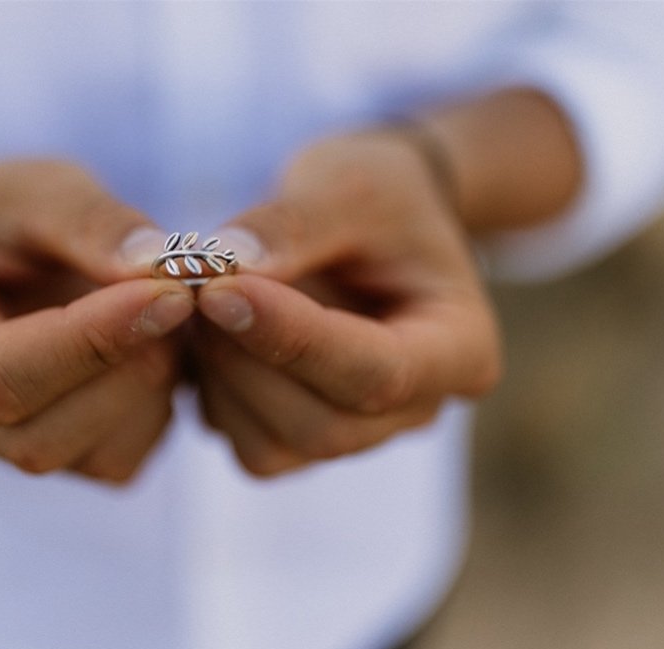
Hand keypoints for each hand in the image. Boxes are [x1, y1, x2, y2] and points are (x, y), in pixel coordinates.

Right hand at [0, 160, 191, 482]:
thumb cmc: (5, 212)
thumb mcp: (38, 187)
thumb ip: (91, 220)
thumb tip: (158, 265)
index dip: (89, 346)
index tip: (169, 294)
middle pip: (38, 435)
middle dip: (128, 370)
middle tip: (180, 298)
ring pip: (89, 456)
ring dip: (152, 389)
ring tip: (168, 315)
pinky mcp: (51, 452)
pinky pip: (119, 460)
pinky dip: (157, 409)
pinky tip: (158, 348)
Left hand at [191, 132, 500, 476]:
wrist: (378, 217)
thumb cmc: (382, 195)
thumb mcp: (350, 184)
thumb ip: (293, 223)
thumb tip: (224, 266)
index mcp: (462, 349)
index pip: (381, 373)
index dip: (296, 341)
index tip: (221, 290)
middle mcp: (419, 407)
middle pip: (329, 426)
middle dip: (251, 361)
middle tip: (200, 286)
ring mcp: (364, 431)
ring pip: (278, 448)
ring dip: (224, 379)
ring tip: (206, 298)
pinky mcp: (308, 437)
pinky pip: (249, 447)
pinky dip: (214, 394)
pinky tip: (214, 330)